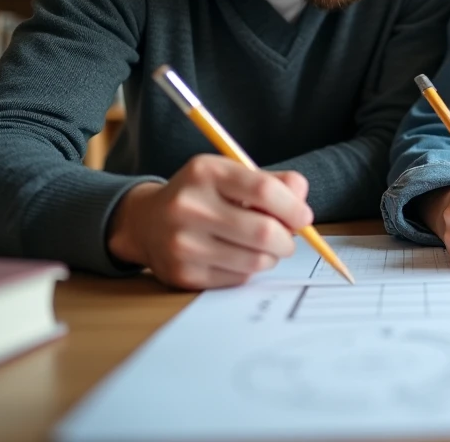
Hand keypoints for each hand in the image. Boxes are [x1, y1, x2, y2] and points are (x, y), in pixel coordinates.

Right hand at [107, 154, 312, 289]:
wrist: (146, 222)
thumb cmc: (203, 195)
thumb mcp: (232, 175)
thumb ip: (274, 182)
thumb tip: (302, 203)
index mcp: (205, 172)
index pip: (264, 190)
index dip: (293, 207)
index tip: (303, 217)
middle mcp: (189, 206)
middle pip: (263, 231)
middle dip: (287, 239)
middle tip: (287, 238)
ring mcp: (183, 243)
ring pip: (255, 260)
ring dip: (271, 256)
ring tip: (263, 247)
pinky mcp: (182, 274)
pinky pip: (238, 278)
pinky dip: (249, 269)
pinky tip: (237, 256)